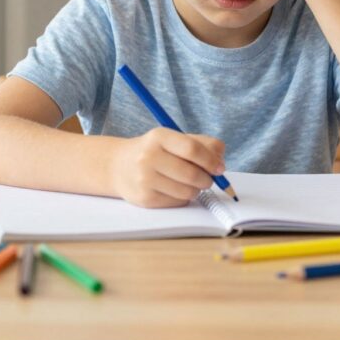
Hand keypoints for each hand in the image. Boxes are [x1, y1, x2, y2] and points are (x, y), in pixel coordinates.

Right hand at [111, 128, 225, 207]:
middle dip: (207, 179)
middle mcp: (149, 157)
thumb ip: (202, 144)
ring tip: (191, 183)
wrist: (119, 166)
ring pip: (187, 191)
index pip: (192, 149)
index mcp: (159, 137)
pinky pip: (178, 202)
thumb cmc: (155, 151)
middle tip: (208, 179)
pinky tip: (175, 189)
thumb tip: (220, 161)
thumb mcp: (174, 139)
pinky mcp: (145, 199)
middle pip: (191, 174)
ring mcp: (145, 179)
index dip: (211, 160)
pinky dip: (184, 197)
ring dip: (196, 189)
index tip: (219, 168)